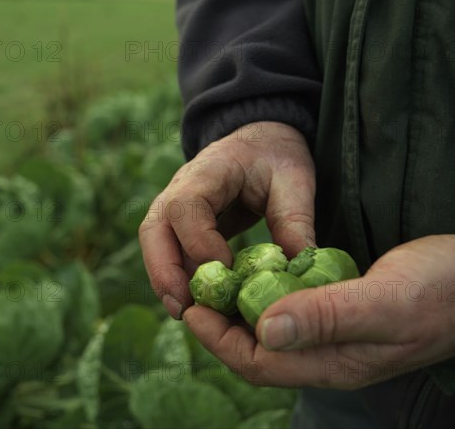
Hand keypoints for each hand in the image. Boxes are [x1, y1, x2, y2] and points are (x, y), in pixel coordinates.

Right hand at [139, 122, 315, 318]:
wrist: (259, 140)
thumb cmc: (275, 155)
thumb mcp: (293, 180)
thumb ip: (296, 221)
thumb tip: (300, 272)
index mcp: (208, 170)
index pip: (186, 206)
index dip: (199, 242)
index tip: (227, 271)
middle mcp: (181, 187)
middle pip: (154, 229)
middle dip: (163, 270)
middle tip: (182, 309)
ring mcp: (176, 206)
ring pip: (155, 243)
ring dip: (166, 279)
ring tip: (186, 314)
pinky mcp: (182, 223)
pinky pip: (169, 250)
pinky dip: (178, 276)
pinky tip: (197, 302)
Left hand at [183, 234, 454, 388]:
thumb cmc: (441, 290)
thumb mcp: (385, 301)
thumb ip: (327, 317)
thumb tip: (264, 331)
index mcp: (335, 361)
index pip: (260, 364)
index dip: (220, 341)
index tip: (191, 311)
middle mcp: (330, 354)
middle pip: (260, 351)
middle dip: (222, 328)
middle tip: (194, 294)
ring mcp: (337, 333)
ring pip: (274, 331)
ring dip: (241, 311)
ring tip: (216, 283)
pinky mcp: (344, 311)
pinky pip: (293, 311)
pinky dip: (268, 295)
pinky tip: (258, 274)